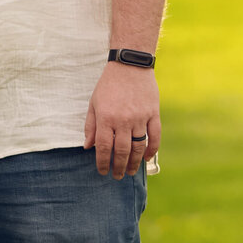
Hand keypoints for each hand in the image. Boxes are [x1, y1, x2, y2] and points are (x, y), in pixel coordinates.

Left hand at [84, 62, 160, 178]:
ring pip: (139, 147)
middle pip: (122, 151)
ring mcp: (140, 118)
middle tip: (117, 176)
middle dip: (119, 167)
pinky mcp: (153, 114)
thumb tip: (88, 147)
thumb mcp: (94, 103)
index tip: (102, 171)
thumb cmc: (108, 85)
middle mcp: (123, 120)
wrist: (130, 66)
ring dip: (135, 162)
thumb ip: (91, 126)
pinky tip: (147, 157)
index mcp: (106, 118)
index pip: (104, 147)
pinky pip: (155, 136)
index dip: (103, 162)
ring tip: (131, 172)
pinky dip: (152, 149)